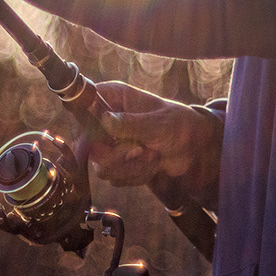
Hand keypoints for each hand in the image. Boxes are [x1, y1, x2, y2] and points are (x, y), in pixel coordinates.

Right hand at [86, 80, 221, 199]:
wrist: (194, 148)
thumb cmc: (179, 125)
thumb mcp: (158, 123)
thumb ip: (131, 123)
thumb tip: (105, 121)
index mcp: (113, 97)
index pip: (81, 108)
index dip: (86, 127)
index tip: (106, 141)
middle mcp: (106, 119)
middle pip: (89, 146)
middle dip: (118, 155)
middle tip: (140, 148)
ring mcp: (110, 143)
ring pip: (102, 167)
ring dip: (133, 167)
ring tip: (153, 155)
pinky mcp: (117, 163)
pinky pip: (115, 178)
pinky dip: (137, 175)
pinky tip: (153, 163)